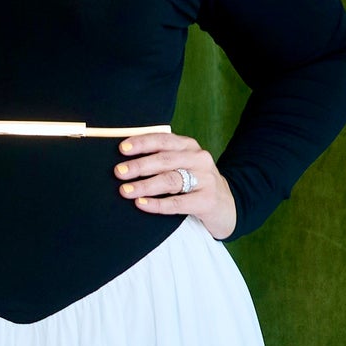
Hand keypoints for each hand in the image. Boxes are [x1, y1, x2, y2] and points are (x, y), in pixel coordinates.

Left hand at [113, 131, 235, 239]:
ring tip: (125, 190)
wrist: (227, 205)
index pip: (163, 140)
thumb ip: (162, 158)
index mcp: (190, 146)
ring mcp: (206, 180)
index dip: (142, 143)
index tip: (122, 149)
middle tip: (119, 172)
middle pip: (165, 160)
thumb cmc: (195, 183)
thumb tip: (126, 159)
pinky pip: (178, 203)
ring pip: (171, 180)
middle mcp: (199, 159)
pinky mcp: (207, 201)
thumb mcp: (183, 164)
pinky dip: (157, 204)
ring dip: (145, 185)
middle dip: (139, 166)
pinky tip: (141, 204)